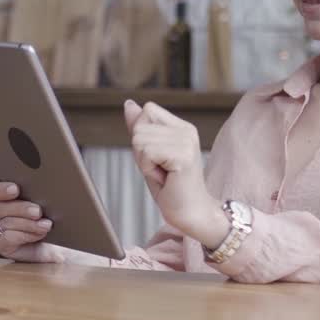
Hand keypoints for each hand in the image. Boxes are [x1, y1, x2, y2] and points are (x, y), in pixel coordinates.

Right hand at [0, 182, 59, 261]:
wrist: (61, 246)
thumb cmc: (57, 224)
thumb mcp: (52, 206)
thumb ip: (44, 196)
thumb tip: (49, 186)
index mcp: (11, 199)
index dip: (2, 190)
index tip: (15, 189)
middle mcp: (4, 214)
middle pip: (2, 207)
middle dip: (22, 209)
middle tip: (38, 212)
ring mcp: (2, 230)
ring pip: (6, 223)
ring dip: (28, 224)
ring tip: (46, 225)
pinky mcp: (4, 245)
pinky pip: (6, 238)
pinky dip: (24, 235)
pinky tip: (38, 235)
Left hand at [123, 100, 228, 248]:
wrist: (190, 214)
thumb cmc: (170, 188)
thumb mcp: (149, 153)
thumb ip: (140, 128)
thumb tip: (129, 104)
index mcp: (181, 126)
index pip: (147, 110)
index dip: (142, 135)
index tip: (157, 158)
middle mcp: (187, 130)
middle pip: (140, 126)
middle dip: (141, 152)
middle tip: (161, 169)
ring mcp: (186, 142)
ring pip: (139, 140)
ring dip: (144, 162)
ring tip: (164, 174)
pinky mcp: (183, 155)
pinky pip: (146, 153)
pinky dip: (148, 169)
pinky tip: (166, 178)